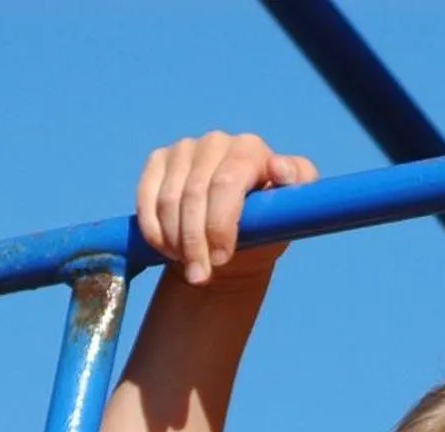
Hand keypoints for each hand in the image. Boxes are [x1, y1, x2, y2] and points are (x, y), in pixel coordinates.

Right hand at [136, 132, 319, 288]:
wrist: (230, 242)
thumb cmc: (264, 229)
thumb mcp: (290, 214)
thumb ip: (299, 188)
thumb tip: (279, 169)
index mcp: (250, 150)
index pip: (227, 182)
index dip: (219, 224)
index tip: (221, 259)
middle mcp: (216, 142)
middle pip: (194, 195)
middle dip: (195, 242)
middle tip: (201, 275)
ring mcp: (184, 149)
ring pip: (168, 201)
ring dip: (175, 241)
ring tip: (189, 266)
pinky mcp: (158, 161)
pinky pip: (146, 198)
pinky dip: (154, 230)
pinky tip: (167, 250)